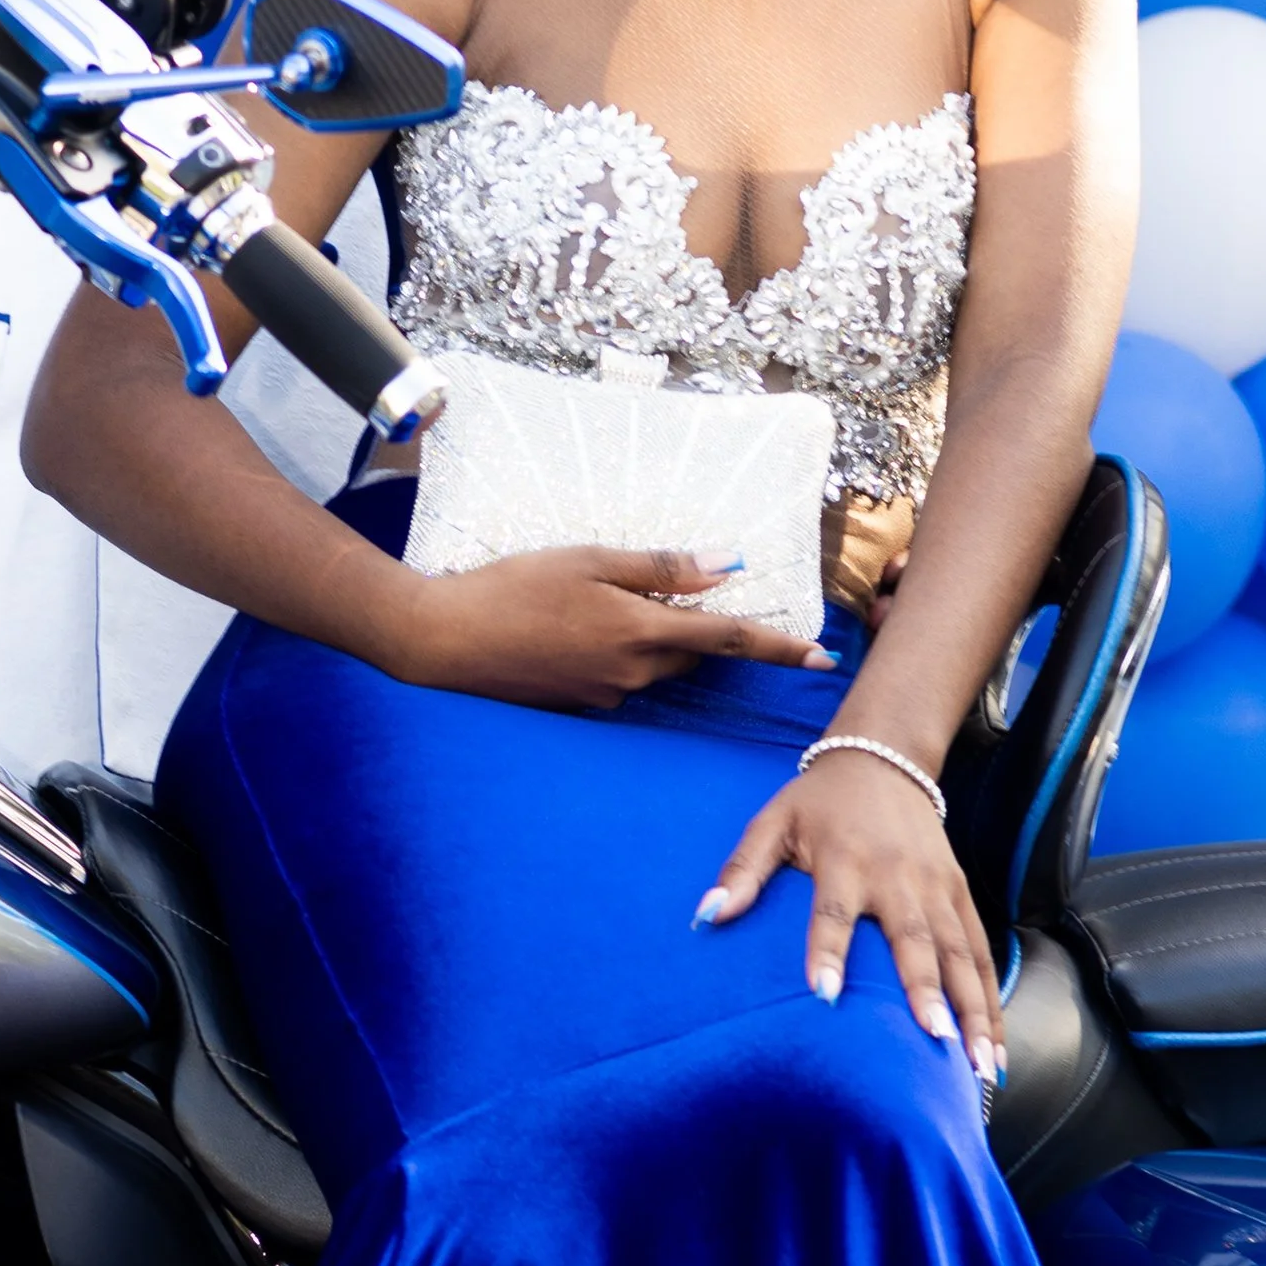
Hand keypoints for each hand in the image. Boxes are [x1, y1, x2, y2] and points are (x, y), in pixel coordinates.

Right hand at [385, 545, 838, 714]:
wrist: (444, 641)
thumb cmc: (511, 588)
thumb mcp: (587, 559)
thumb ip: (659, 567)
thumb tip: (725, 566)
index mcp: (640, 632)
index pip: (727, 639)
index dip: (777, 646)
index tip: (821, 657)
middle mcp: (632, 674)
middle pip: (690, 654)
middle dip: (696, 632)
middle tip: (668, 600)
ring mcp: (606, 696)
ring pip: (653, 666)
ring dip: (649, 640)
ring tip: (594, 607)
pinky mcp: (580, 706)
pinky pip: (618, 678)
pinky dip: (614, 654)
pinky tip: (571, 631)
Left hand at [700, 745, 1004, 1077]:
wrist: (883, 758)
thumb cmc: (818, 802)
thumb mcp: (772, 822)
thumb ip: (742, 870)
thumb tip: (707, 915)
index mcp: (845, 859)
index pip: (832, 910)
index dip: (828, 950)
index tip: (825, 995)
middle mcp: (898, 876)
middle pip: (914, 940)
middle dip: (926, 991)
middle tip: (935, 1040)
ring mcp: (935, 887)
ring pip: (961, 953)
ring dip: (974, 1008)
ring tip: (982, 1062)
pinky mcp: (960, 893)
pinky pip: (981, 950)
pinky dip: (991, 996)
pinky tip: (996, 1043)